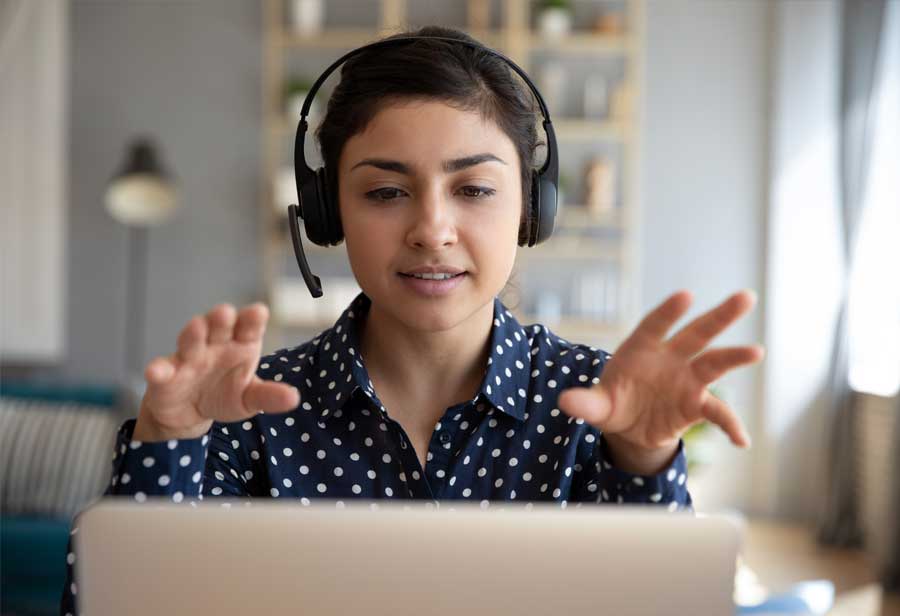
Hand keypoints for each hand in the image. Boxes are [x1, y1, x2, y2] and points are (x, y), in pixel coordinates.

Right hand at [132, 303, 299, 441]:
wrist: (191, 414)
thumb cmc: (225, 395)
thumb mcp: (250, 399)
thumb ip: (270, 396)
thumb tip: (294, 398)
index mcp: (241, 345)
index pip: (249, 327)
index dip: (252, 319)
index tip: (258, 312)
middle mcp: (215, 345)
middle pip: (219, 327)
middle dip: (221, 318)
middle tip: (226, 312)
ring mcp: (189, 357)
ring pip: (190, 340)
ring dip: (192, 333)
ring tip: (196, 326)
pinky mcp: (166, 375)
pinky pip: (161, 370)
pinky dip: (158, 369)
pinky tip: (156, 371)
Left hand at [558, 290, 763, 473]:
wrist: (629, 427)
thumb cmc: (612, 402)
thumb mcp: (596, 406)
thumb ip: (585, 403)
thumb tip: (565, 403)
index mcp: (641, 349)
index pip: (656, 325)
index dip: (669, 311)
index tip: (686, 295)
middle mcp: (670, 358)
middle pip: (697, 333)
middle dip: (720, 316)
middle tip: (746, 297)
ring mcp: (686, 380)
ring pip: (714, 364)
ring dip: (734, 357)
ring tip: (756, 351)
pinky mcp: (696, 404)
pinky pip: (717, 413)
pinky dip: (730, 425)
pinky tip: (742, 441)